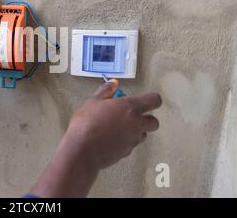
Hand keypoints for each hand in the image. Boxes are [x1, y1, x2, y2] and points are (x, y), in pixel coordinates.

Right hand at [30, 80, 161, 197]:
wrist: (82, 149)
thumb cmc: (86, 124)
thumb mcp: (93, 101)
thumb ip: (106, 90)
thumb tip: (113, 84)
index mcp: (130, 107)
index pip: (154, 100)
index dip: (151, 99)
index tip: (144, 99)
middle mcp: (136, 124)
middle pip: (154, 121)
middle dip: (145, 117)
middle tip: (130, 114)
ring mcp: (133, 139)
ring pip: (143, 134)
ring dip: (137, 130)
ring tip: (119, 126)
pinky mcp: (127, 152)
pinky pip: (132, 144)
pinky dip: (126, 140)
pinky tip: (112, 137)